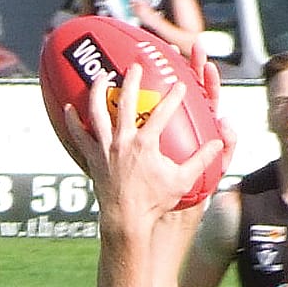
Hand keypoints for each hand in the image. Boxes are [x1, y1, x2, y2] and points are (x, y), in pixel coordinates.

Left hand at [66, 62, 222, 227]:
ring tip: (101, 77)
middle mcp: (123, 141)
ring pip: (97, 111)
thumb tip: (218, 144)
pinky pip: (79, 135)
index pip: (163, 112)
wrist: (126, 220)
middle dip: (132, 80)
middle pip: (126, 102)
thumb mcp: (182, 181)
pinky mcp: (92, 157)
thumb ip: (202, 161)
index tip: (180, 84)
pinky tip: (69, 108)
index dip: (174, 96)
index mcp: (146, 144)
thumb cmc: (154, 203)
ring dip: (98, 90)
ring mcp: (105, 147)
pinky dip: (72, 121)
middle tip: (136, 66)